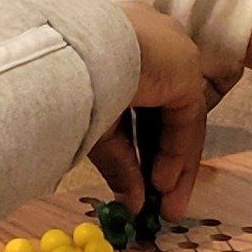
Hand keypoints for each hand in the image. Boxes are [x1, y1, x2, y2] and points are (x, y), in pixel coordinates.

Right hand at [89, 2, 215, 224]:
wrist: (70, 53)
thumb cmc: (65, 83)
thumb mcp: (91, 127)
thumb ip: (116, 162)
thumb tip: (130, 203)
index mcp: (116, 44)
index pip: (134, 102)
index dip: (133, 146)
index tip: (132, 181)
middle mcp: (148, 44)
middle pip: (160, 114)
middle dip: (156, 162)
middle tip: (155, 203)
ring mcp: (170, 53)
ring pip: (176, 119)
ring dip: (172, 166)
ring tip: (165, 207)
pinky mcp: (186, 69)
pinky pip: (185, 119)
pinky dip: (177, 154)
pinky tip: (163, 185)